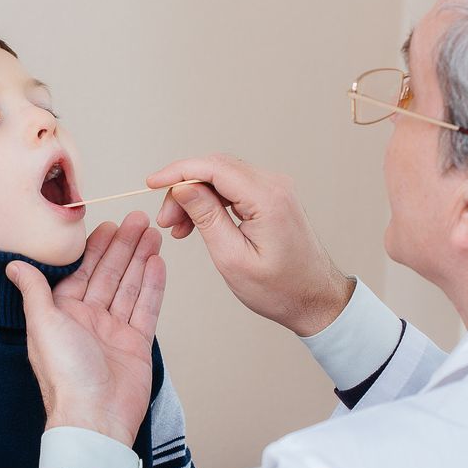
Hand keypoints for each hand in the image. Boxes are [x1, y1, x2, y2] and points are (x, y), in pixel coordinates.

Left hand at [5, 212, 164, 445]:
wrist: (95, 416)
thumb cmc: (65, 374)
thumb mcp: (42, 324)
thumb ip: (34, 290)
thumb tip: (12, 265)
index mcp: (63, 313)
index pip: (82, 271)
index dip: (96, 247)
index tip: (110, 224)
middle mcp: (89, 320)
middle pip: (109, 274)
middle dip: (124, 246)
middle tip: (139, 219)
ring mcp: (114, 331)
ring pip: (129, 287)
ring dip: (140, 260)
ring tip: (153, 234)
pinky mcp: (136, 345)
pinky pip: (146, 308)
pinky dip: (152, 286)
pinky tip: (158, 264)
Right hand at [146, 154, 352, 335]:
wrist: (315, 300)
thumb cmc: (280, 288)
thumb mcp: (233, 258)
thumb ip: (207, 217)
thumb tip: (184, 187)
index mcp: (267, 198)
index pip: (214, 167)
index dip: (178, 172)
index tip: (152, 184)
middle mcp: (275, 185)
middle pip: (216, 168)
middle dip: (183, 188)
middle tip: (166, 220)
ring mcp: (276, 189)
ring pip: (222, 177)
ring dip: (195, 197)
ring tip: (179, 228)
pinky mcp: (273, 198)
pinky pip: (234, 188)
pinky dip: (211, 201)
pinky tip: (197, 223)